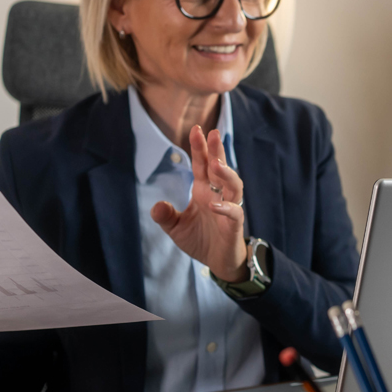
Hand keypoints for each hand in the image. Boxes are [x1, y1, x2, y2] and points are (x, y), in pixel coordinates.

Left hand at [150, 125, 248, 282]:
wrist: (218, 262)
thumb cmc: (200, 239)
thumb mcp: (175, 228)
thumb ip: (165, 216)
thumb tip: (157, 206)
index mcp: (203, 190)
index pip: (202, 165)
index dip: (199, 148)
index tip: (197, 129)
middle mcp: (218, 195)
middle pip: (219, 168)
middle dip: (216, 151)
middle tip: (212, 133)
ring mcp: (228, 208)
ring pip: (233, 186)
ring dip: (226, 173)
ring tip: (216, 163)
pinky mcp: (234, 225)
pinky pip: (234, 213)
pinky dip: (226, 208)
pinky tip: (214, 205)